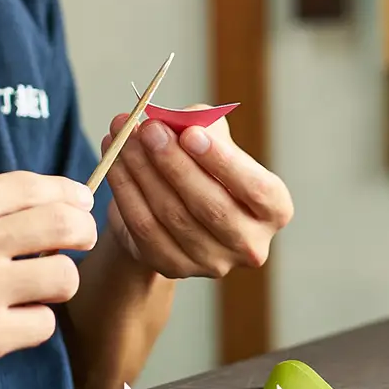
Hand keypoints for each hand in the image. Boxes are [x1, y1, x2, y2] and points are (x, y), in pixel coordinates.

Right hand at [0, 172, 94, 388]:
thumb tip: (49, 204)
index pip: (31, 187)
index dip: (67, 193)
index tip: (79, 203)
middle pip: (62, 225)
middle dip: (82, 231)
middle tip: (81, 240)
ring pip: (63, 278)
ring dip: (60, 281)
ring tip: (39, 286)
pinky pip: (43, 325)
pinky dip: (34, 323)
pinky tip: (12, 321)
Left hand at [101, 108, 293, 278]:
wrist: (177, 208)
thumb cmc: (203, 166)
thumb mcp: (212, 140)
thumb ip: (202, 125)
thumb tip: (174, 120)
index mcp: (274, 210)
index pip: (257, 190)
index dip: (223, 162)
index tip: (190, 133)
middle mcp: (250, 244)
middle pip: (211, 207)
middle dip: (174, 164)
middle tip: (148, 129)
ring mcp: (212, 263)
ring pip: (172, 216)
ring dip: (142, 172)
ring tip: (123, 138)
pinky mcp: (174, 267)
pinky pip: (144, 228)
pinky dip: (126, 190)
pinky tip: (115, 162)